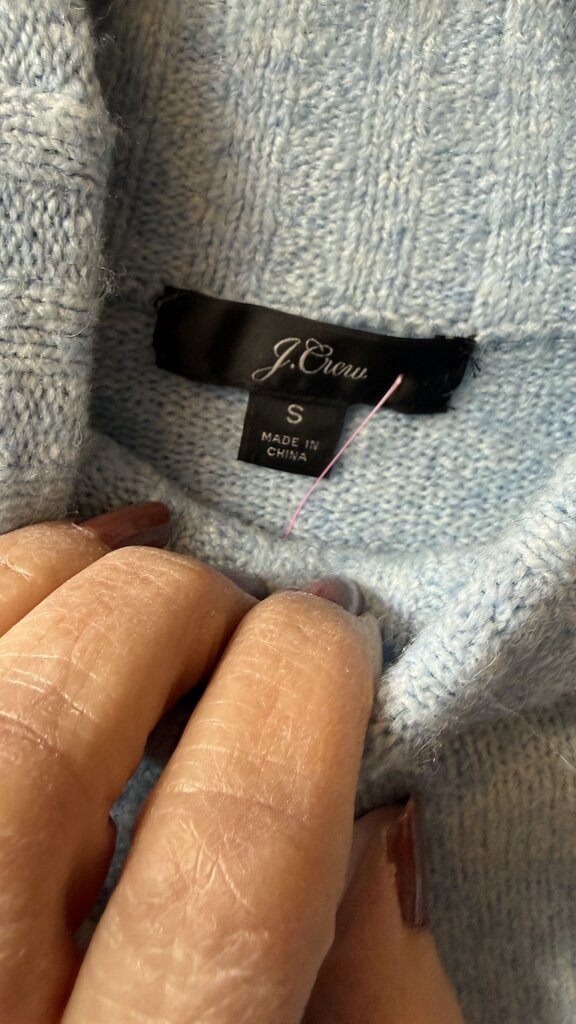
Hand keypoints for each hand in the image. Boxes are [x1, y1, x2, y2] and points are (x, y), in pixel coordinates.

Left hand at [0, 502, 463, 1022]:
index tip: (333, 637)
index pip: (228, 848)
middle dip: (169, 614)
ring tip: (127, 563)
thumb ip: (374, 994)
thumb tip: (374, 796)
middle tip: (232, 612)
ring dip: (49, 580)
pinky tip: (37, 588)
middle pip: (44, 736)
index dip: (302, 692)